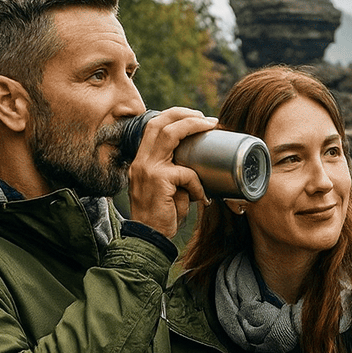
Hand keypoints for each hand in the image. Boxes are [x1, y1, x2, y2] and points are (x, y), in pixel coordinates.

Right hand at [125, 107, 215, 237]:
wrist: (149, 239)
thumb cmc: (161, 216)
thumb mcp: (167, 190)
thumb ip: (176, 174)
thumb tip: (200, 166)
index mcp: (141, 160)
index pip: (153, 127)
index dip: (173, 116)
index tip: (194, 117)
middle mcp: (141, 161)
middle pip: (159, 123)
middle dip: (184, 113)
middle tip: (206, 117)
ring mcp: (147, 168)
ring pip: (170, 135)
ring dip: (192, 127)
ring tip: (210, 127)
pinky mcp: (159, 180)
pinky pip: (187, 173)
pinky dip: (198, 185)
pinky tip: (202, 199)